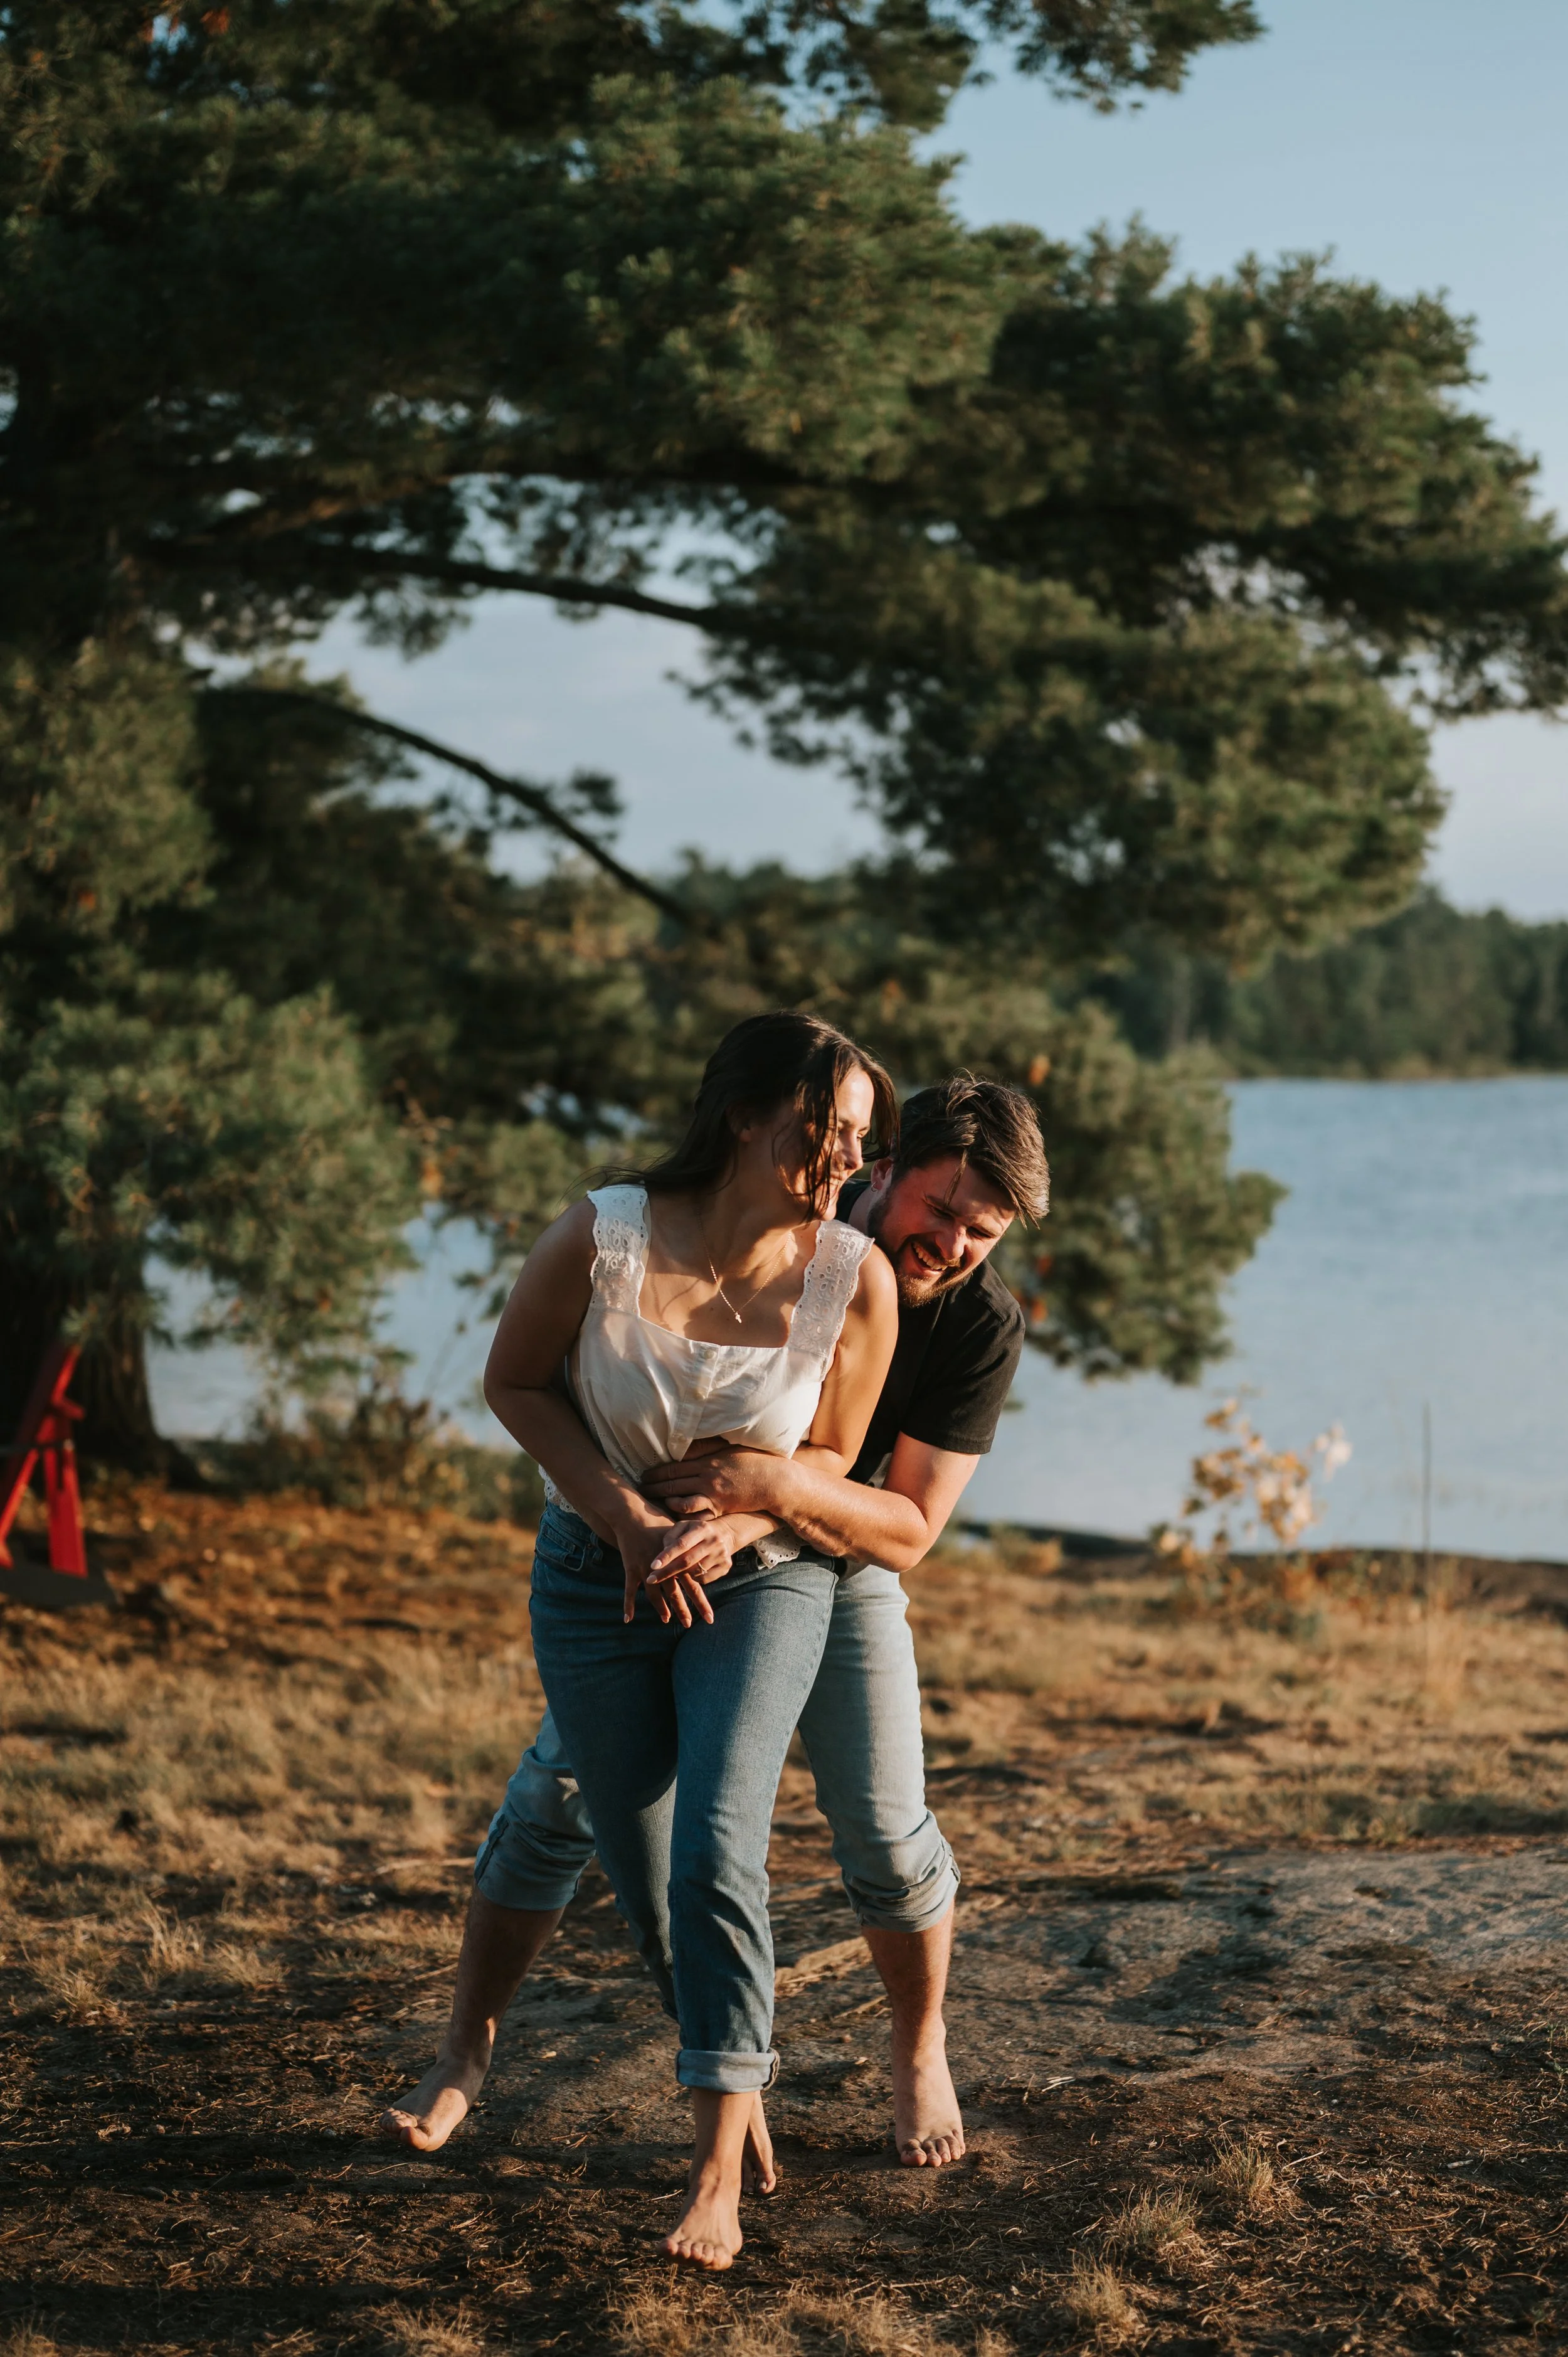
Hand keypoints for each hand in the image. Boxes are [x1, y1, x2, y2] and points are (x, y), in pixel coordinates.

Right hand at [613, 1514, 715, 1630]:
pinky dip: (628, 1605)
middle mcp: (664, 1567)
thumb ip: (688, 1549)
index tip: (709, 1616)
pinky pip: (629, 1591)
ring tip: (666, 1620)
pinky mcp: (631, 1568)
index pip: (693, 1584)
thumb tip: (702, 1559)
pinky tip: (628, 1619)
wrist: (633, 1514)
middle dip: (684, 1610)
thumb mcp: (677, 1534)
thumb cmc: (657, 1521)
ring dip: (661, 1609)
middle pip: (675, 1593)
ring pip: (655, 1595)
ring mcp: (646, 1569)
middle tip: (689, 1625)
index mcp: (678, 1559)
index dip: (701, 1602)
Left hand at [641, 1442, 779, 1521]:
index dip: (656, 1473)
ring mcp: (713, 1495)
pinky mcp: (721, 1509)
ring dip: (666, 1503)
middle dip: (654, 1488)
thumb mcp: (727, 1448)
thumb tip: (684, 1448)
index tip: (643, 1475)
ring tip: (655, 1505)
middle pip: (673, 1485)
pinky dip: (686, 1517)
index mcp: (706, 1462)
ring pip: (682, 1502)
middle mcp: (706, 1478)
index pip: (674, 1468)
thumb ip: (705, 1448)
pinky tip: (677, 1518)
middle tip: (640, 1491)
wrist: (773, 1479)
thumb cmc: (752, 1460)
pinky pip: (698, 1515)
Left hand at [643, 1515, 742, 1626]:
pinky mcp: (726, 1566)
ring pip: (695, 1572)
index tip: (652, 1566)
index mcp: (702, 1528)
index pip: (681, 1544)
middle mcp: (714, 1541)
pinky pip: (704, 1579)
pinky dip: (693, 1578)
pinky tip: (690, 1571)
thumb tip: (663, 1554)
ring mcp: (722, 1554)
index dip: (666, 1556)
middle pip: (687, 1561)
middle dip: (667, 1571)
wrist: (725, 1534)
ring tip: (673, 1570)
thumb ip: (671, 1537)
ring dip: (680, 1574)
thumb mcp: (683, 1526)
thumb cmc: (696, 1531)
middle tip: (651, 1579)